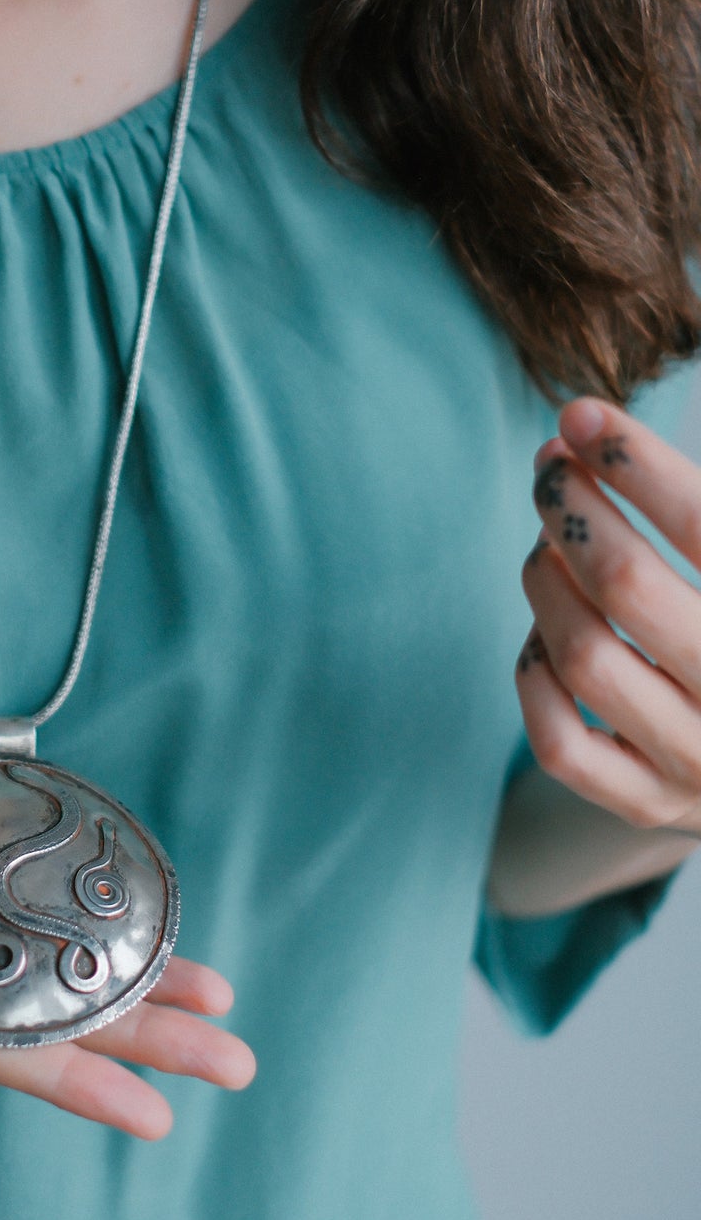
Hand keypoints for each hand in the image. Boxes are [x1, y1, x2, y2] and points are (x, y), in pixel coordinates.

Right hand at [0, 821, 253, 1139]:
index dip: (63, 1071)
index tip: (160, 1112)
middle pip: (32, 1010)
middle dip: (136, 1031)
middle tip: (240, 1050)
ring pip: (32, 958)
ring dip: (123, 974)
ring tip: (215, 987)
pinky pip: (1, 902)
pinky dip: (64, 909)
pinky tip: (111, 904)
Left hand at [518, 395, 700, 839]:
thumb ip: (685, 505)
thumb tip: (580, 426)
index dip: (636, 462)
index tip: (582, 417)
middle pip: (627, 586)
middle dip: (572, 511)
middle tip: (551, 472)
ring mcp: (699, 763)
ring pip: (583, 658)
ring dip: (545, 582)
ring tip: (548, 547)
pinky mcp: (648, 802)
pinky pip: (559, 742)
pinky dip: (535, 675)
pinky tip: (546, 638)